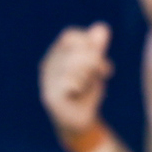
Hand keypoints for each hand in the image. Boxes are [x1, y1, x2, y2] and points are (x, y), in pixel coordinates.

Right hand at [39, 22, 114, 145]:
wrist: (78, 124)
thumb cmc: (86, 93)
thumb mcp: (95, 68)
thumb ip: (97, 48)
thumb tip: (102, 26)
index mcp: (56, 54)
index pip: (70, 36)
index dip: (88, 42)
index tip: (101, 57)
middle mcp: (47, 65)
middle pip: (74, 49)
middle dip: (94, 58)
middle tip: (104, 71)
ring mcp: (47, 81)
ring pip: (73, 64)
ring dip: (89, 74)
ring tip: (91, 83)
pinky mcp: (50, 97)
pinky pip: (69, 82)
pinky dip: (82, 86)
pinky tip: (81, 93)